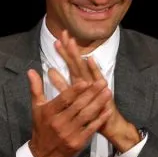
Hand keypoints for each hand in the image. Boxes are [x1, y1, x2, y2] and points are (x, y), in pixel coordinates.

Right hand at [27, 67, 112, 156]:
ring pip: (86, 115)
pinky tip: (108, 110)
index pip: (63, 99)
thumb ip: (36, 88)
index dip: (74, 90)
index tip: (85, 81)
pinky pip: (91, 128)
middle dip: (92, 93)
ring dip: (98, 103)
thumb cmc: (41, 127)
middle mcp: (59, 122)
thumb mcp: (36, 108)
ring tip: (108, 92)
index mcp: (49, 113)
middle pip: (78, 106)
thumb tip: (31, 71)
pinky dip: (100, 119)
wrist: (43, 153)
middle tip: (102, 82)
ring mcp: (69, 133)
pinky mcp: (78, 142)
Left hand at [52, 32, 141, 152]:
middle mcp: (87, 80)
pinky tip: (89, 59)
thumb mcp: (72, 97)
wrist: (108, 124)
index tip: (58, 37)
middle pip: (76, 61)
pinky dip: (93, 69)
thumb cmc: (89, 112)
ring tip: (69, 42)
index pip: (70, 62)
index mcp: (79, 81)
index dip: (64, 51)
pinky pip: (96, 79)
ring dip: (76, 55)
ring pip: (83, 68)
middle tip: (63, 33)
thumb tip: (49, 71)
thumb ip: (61, 84)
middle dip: (69, 47)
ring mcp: (94, 85)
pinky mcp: (101, 92)